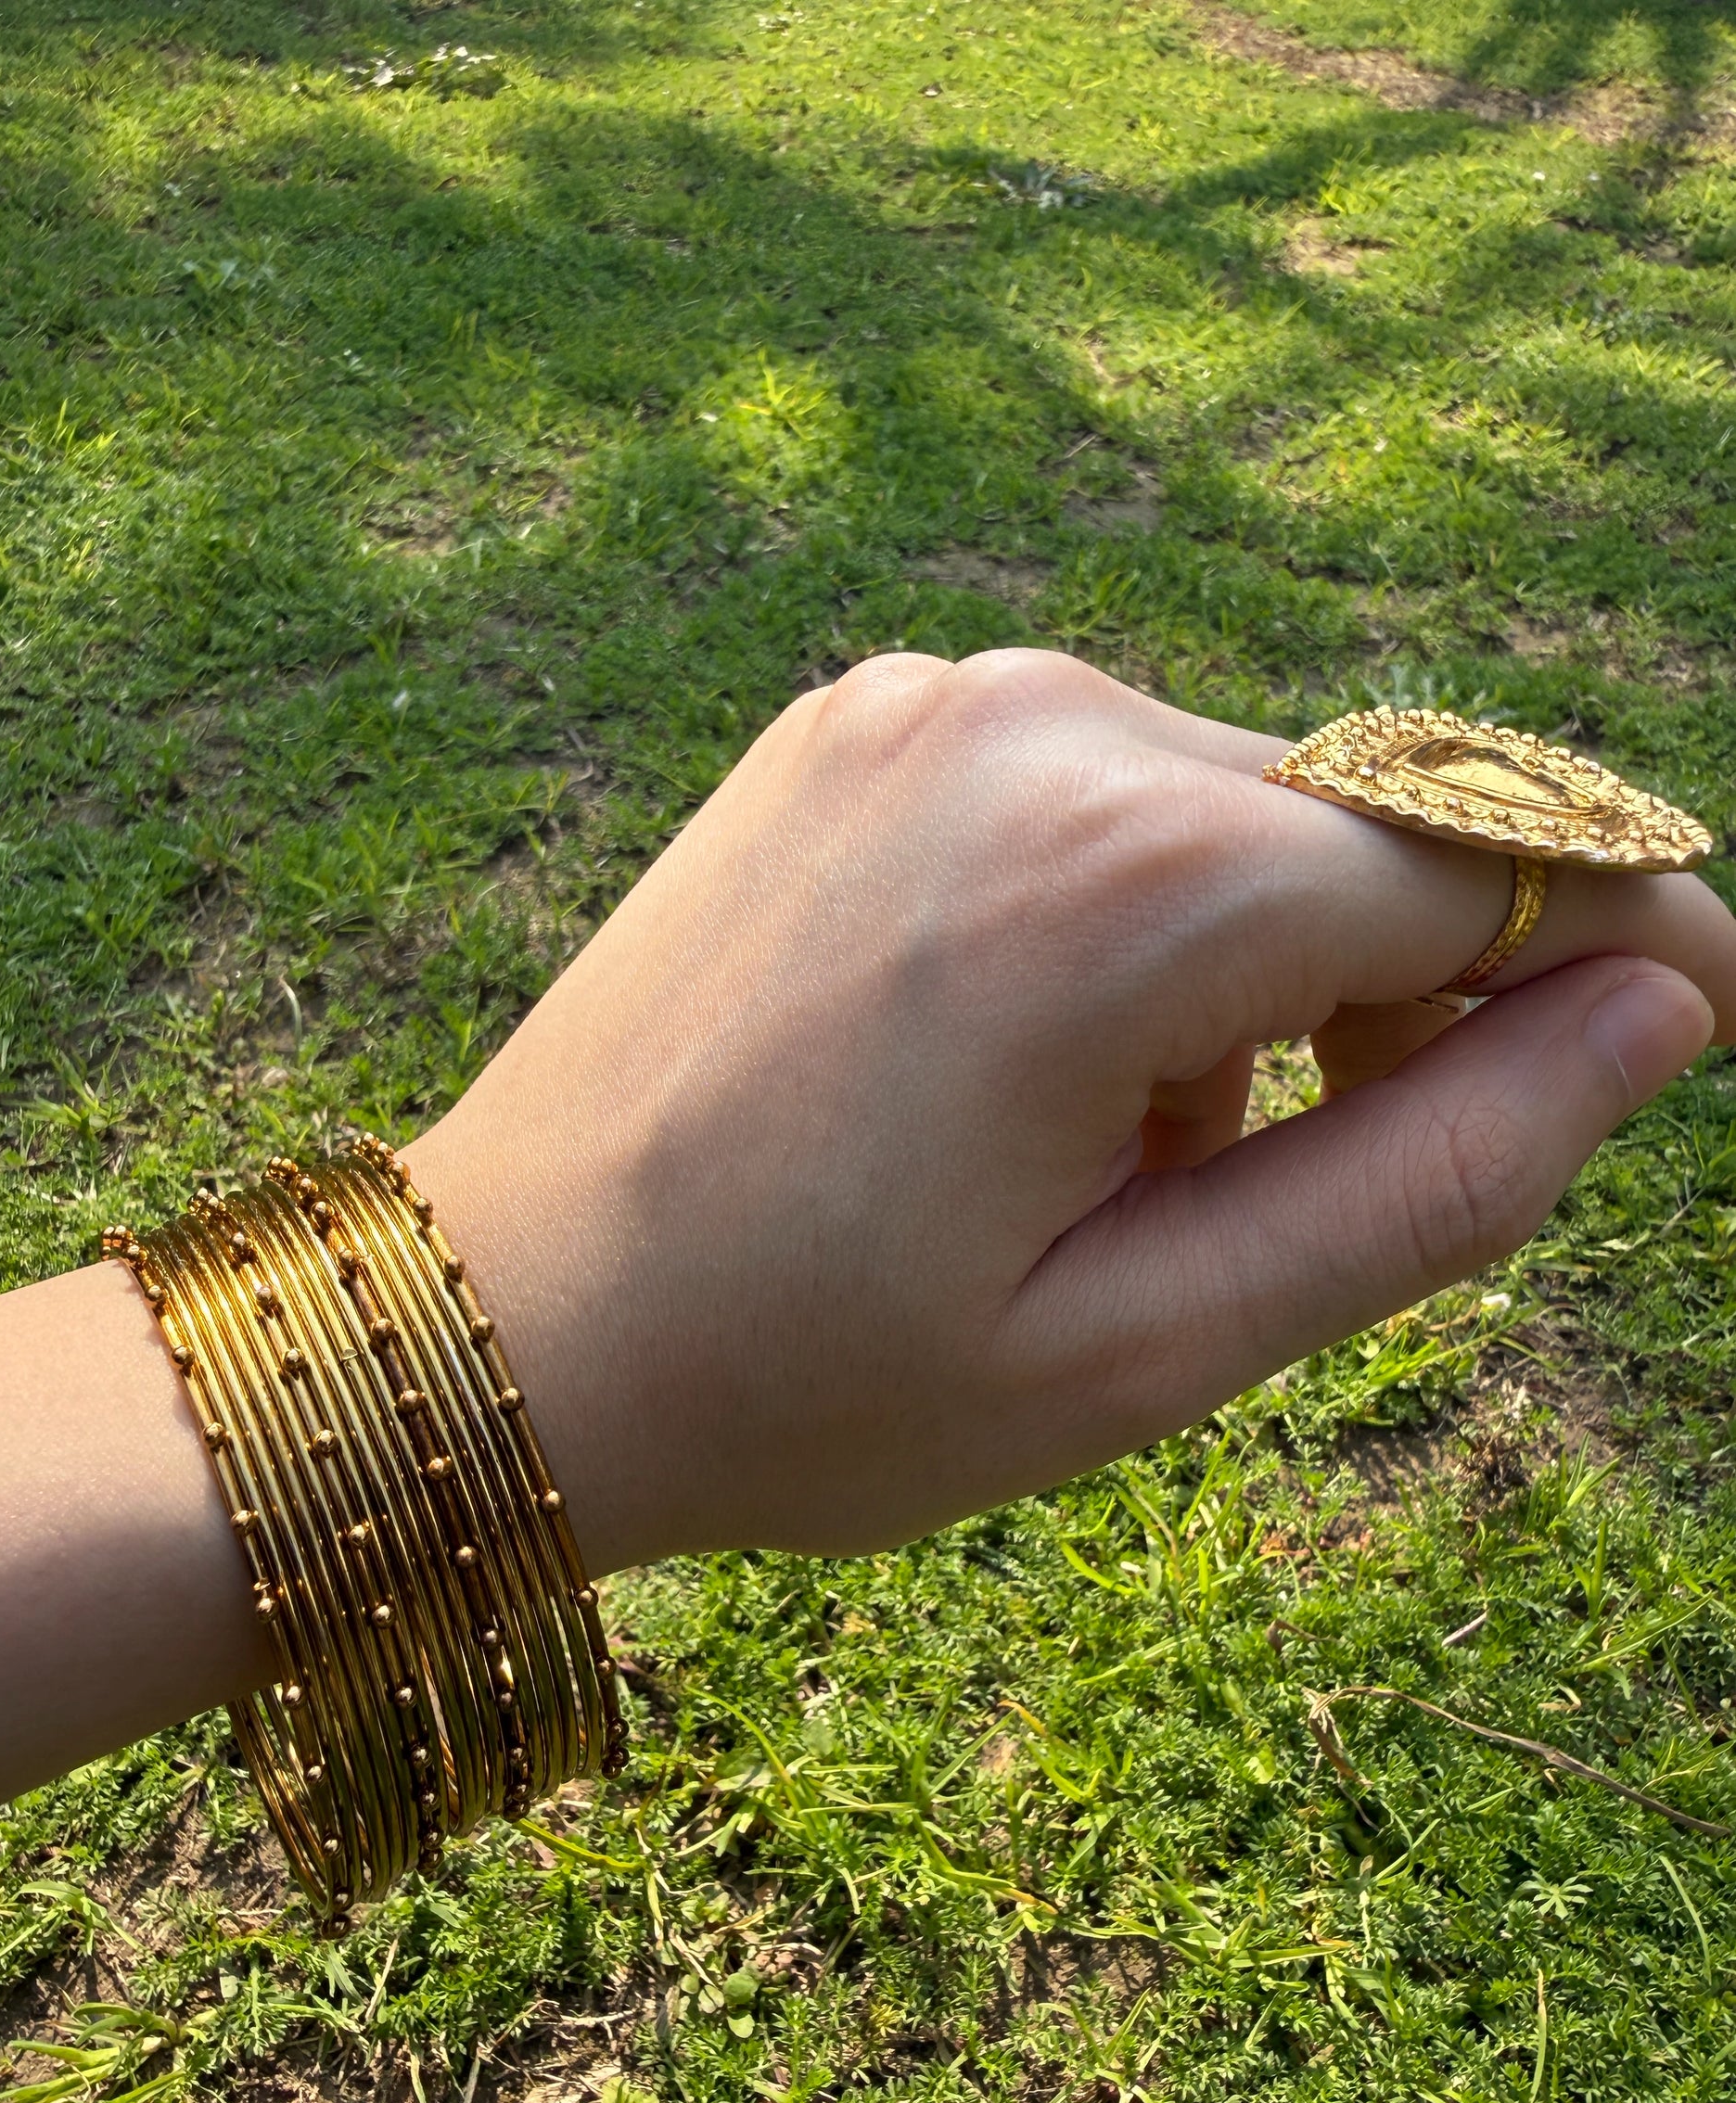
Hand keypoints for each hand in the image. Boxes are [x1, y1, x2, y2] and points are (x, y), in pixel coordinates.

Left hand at [411, 649, 1735, 1568]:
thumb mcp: (1151, 1344)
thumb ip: (1435, 1175)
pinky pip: (1098, 789)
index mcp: (1120, 886)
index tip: (1698, 1015)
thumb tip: (1652, 1012)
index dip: (1618, 941)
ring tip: (1129, 1150)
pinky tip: (1031, 1061)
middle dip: (1418, 982)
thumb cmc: (813, 1380)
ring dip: (1260, 965)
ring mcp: (933, 698)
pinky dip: (1135, 914)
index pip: (1489, 859)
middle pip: (1367, 823)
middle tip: (1324, 1172)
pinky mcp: (867, 717)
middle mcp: (1036, 723)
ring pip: (1236, 806)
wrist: (509, 1314)